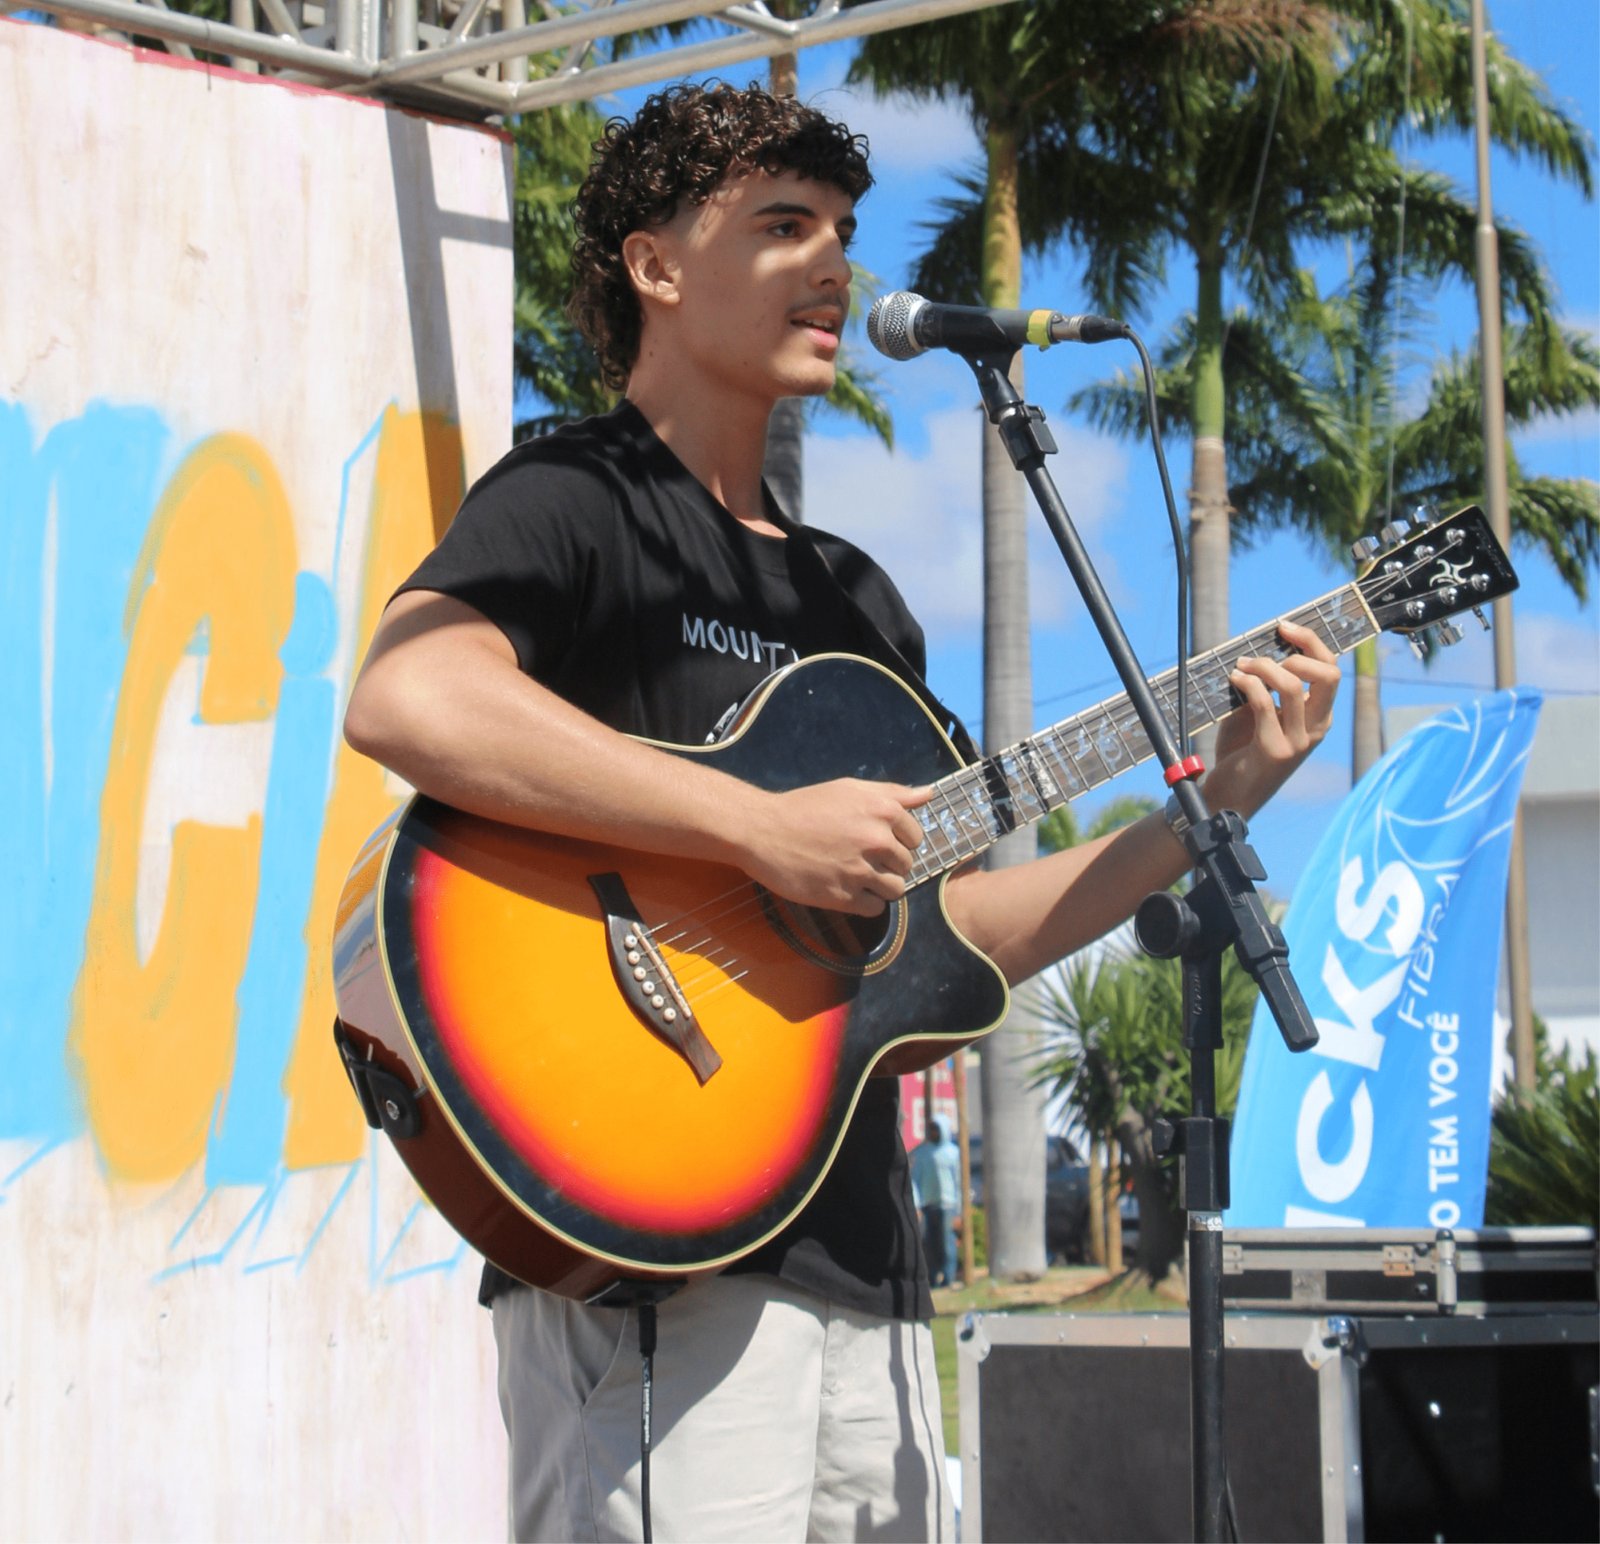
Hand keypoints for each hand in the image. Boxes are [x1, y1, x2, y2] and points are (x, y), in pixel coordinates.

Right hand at [733, 778, 929, 916]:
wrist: (763, 830)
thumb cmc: (807, 806)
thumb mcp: (850, 789)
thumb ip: (894, 792)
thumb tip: (929, 794)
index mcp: (883, 811)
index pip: (915, 837)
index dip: (898, 840)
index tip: (875, 840)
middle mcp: (877, 840)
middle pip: (906, 865)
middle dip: (888, 864)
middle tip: (861, 857)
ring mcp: (860, 871)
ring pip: (895, 890)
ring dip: (881, 886)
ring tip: (856, 876)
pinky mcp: (843, 897)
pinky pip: (875, 908)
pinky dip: (865, 902)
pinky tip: (847, 889)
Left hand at [1201, 620, 1340, 818]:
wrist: (1228, 795)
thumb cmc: (1241, 751)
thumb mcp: (1255, 713)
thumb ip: (1263, 687)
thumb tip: (1255, 650)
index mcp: (1319, 716)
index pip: (1330, 669)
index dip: (1310, 641)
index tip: (1283, 626)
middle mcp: (1317, 727)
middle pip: (1329, 673)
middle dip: (1300, 650)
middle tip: (1265, 654)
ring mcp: (1299, 740)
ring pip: (1293, 685)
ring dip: (1263, 667)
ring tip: (1241, 668)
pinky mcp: (1274, 750)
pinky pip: (1264, 704)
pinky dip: (1248, 684)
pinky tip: (1234, 680)